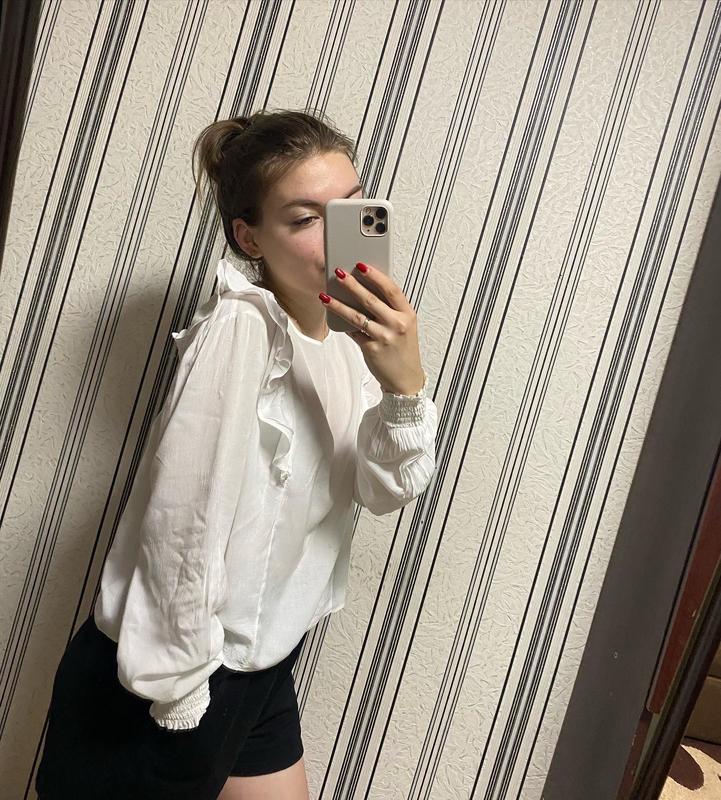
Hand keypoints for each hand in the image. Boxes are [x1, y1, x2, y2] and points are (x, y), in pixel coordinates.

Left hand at [319, 262, 425, 394]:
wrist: (406, 380)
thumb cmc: (403, 351)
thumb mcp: (404, 327)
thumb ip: (389, 311)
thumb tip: (364, 293)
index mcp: (407, 315)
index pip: (391, 290)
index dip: (376, 276)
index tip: (362, 265)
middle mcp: (397, 324)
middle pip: (371, 300)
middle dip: (352, 285)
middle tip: (339, 273)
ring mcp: (384, 337)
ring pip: (357, 316)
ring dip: (339, 304)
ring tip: (326, 296)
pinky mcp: (372, 349)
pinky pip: (354, 333)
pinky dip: (344, 325)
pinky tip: (333, 317)